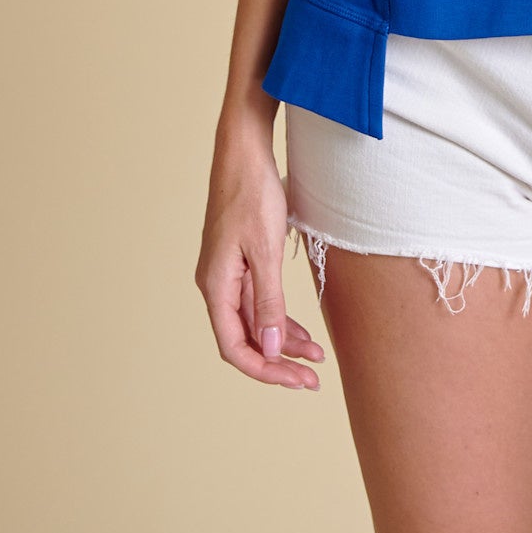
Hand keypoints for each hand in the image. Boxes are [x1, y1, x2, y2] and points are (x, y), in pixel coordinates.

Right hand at [196, 119, 325, 390]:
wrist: (244, 151)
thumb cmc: (253, 194)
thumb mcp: (266, 250)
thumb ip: (269, 302)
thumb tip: (271, 349)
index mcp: (215, 286)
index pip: (235, 347)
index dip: (265, 370)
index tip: (298, 380)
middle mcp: (216, 285)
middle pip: (245, 340)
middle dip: (279, 362)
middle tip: (313, 378)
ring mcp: (227, 274)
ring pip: (255, 322)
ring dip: (283, 342)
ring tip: (316, 357)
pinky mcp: (240, 262)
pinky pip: (259, 302)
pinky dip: (280, 318)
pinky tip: (302, 330)